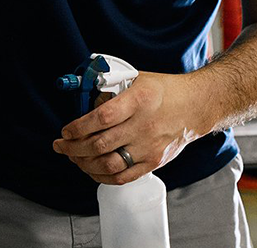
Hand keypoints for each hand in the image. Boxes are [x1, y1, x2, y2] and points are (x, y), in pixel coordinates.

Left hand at [52, 72, 213, 185]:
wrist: (195, 106)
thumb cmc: (163, 91)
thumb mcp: (136, 79)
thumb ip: (111, 90)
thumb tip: (85, 104)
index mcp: (139, 100)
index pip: (102, 118)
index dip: (78, 127)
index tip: (65, 131)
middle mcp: (144, 125)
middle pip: (100, 144)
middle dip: (73, 148)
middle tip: (61, 146)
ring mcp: (149, 147)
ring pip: (108, 164)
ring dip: (84, 163)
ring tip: (73, 157)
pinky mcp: (154, 162)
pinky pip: (122, 177)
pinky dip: (102, 176)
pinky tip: (91, 168)